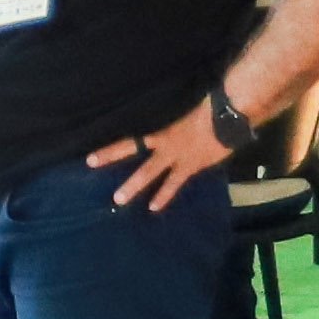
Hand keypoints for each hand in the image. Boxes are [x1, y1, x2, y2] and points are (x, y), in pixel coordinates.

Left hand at [89, 99, 241, 213]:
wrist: (228, 117)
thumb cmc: (211, 111)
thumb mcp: (188, 116)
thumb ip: (176, 126)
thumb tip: (169, 131)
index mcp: (162, 129)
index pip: (132, 138)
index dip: (112, 145)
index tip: (92, 154)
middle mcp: (164, 142)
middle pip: (132, 148)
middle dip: (111, 157)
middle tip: (90, 163)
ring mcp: (175, 155)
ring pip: (149, 170)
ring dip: (134, 185)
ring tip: (118, 199)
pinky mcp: (190, 165)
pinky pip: (174, 183)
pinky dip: (164, 195)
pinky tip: (153, 207)